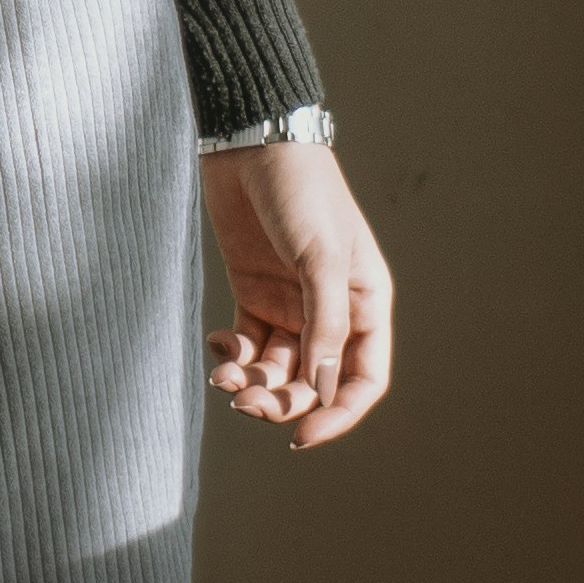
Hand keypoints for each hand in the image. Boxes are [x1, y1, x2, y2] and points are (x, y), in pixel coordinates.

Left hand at [201, 135, 393, 452]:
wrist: (253, 144)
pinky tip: (218, 344)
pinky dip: (232, 356)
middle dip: (281, 402)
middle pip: (313, 383)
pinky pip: (247, 347)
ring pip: (276, 371)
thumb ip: (323, 323)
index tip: (302, 437)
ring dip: (251, 384)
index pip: (364, 378)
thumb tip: (321, 386)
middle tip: (244, 402)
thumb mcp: (319, 257)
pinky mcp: (252, 294)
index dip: (339, 414)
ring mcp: (290, 305)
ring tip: (224, 377)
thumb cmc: (301, 192)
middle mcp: (331, 312)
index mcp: (365, 304)